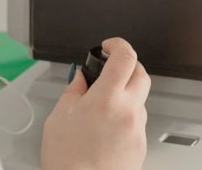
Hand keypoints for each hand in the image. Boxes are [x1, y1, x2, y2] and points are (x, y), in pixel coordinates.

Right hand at [40, 37, 150, 169]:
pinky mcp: (141, 146)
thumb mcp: (60, 116)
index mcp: (106, 98)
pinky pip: (137, 122)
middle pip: (142, 74)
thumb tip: (82, 78)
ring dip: (126, 95)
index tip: (108, 47)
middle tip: (111, 70)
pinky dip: (126, 118)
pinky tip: (107, 129)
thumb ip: (75, 90)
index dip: (118, 45)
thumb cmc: (68, 160)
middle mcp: (128, 111)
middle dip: (127, 66)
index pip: (125, 57)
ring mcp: (138, 130)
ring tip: (103, 108)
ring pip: (140, 99)